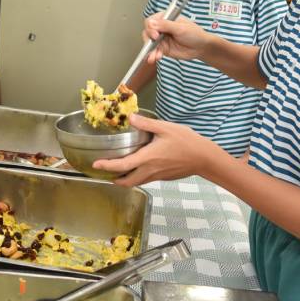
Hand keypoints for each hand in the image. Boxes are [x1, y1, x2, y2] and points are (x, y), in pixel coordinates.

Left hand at [92, 114, 231, 186]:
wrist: (203, 158)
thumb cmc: (186, 141)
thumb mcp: (165, 128)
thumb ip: (146, 124)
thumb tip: (131, 118)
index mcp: (147, 158)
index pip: (122, 166)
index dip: (107, 166)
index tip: (95, 165)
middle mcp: (150, 170)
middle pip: (127, 182)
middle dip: (114, 180)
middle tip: (104, 173)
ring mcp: (157, 176)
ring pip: (137, 183)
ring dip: (125, 180)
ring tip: (117, 173)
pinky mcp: (163, 177)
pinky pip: (146, 180)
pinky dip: (137, 177)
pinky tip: (138, 168)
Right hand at [143, 13, 212, 62]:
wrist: (201, 47)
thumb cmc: (194, 34)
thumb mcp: (181, 28)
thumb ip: (166, 25)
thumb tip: (151, 22)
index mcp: (165, 19)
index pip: (151, 21)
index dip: (150, 28)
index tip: (155, 34)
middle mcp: (161, 28)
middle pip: (147, 32)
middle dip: (149, 40)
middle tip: (154, 44)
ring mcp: (161, 39)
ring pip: (149, 43)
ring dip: (150, 50)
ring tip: (154, 56)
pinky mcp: (163, 48)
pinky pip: (154, 51)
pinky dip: (153, 55)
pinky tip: (155, 58)